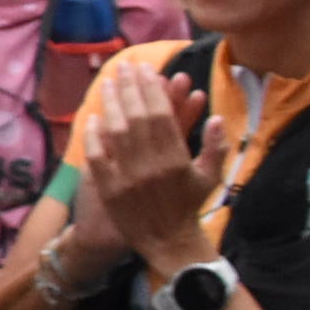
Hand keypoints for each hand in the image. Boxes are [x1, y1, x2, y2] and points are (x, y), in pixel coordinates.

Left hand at [79, 70, 226, 275]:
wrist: (170, 243)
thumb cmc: (190, 207)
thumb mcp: (210, 177)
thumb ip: (214, 147)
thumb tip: (217, 117)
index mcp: (176, 160)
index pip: (161, 115)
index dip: (152, 89)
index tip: (145, 69)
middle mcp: (151, 166)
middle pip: (137, 117)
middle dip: (130, 88)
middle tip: (124, 67)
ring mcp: (128, 178)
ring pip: (116, 132)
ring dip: (111, 105)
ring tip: (108, 83)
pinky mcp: (109, 190)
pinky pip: (97, 158)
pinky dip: (94, 137)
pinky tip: (93, 119)